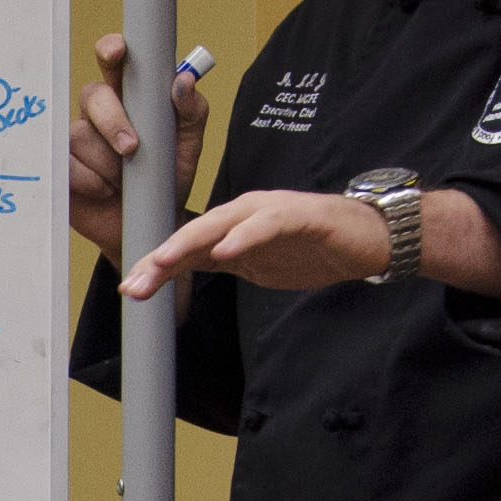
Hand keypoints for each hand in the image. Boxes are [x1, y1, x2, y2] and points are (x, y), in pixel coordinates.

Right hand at [65, 31, 210, 260]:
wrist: (152, 225)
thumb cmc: (167, 178)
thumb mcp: (187, 143)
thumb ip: (191, 110)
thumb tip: (183, 82)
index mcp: (128, 96)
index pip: (114, 62)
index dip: (111, 51)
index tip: (117, 52)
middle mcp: (98, 112)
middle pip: (93, 96)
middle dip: (112, 121)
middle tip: (132, 148)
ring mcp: (76, 140)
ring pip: (80, 136)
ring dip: (107, 164)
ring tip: (124, 182)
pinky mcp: (61, 167)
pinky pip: (66, 165)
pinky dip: (90, 181)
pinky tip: (104, 191)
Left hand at [120, 186, 500, 304]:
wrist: (371, 239)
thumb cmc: (315, 246)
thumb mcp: (260, 265)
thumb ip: (226, 265)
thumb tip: (188, 277)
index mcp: (234, 225)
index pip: (188, 248)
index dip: (157, 267)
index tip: (130, 289)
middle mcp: (246, 212)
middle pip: (194, 234)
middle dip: (161, 259)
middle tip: (135, 283)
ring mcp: (272, 211)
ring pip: (223, 223)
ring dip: (191, 242)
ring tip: (164, 261)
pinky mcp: (302, 216)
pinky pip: (268, 225)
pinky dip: (246, 236)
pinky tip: (227, 251)